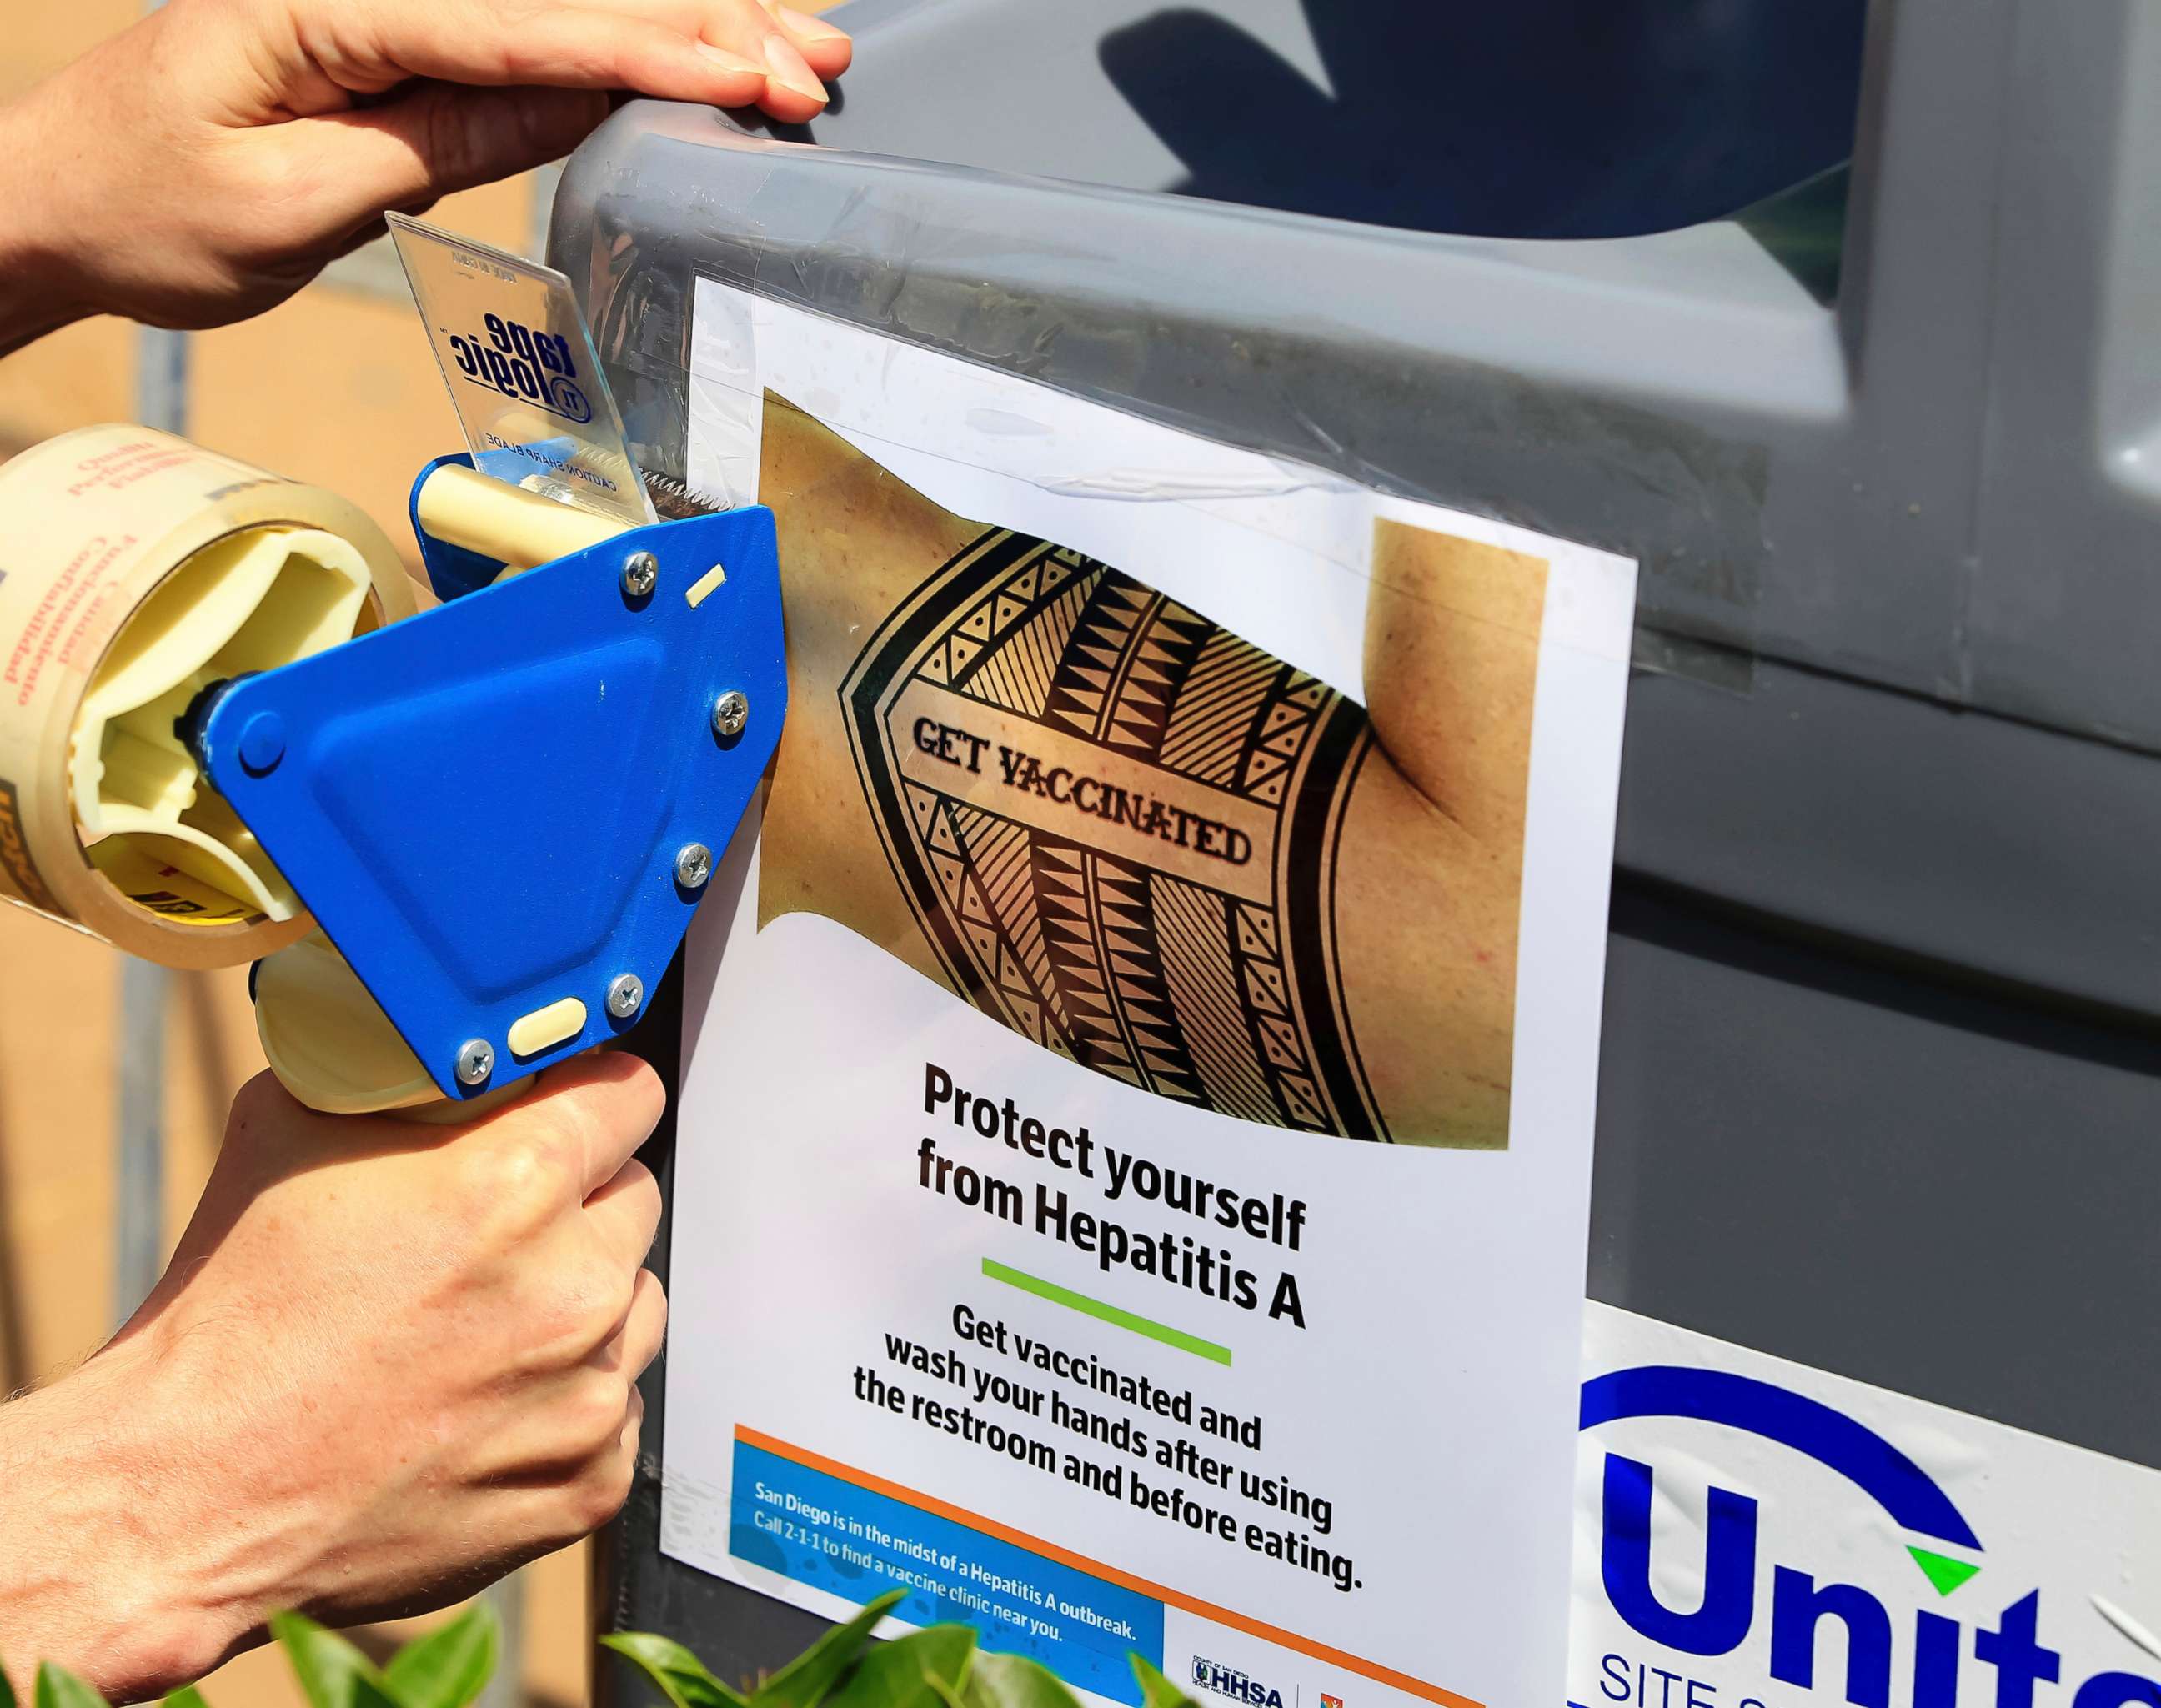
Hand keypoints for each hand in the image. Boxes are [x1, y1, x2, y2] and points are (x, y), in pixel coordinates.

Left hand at [0, 0, 850, 346]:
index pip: (519, 26)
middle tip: (815, 65)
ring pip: (560, 11)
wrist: (46, 200)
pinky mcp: (397, 43)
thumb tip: (566, 107)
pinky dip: (620, 54)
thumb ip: (430, 144)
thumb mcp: (286, 204)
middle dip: (699, 29)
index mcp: (328, 3)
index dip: (647, 53)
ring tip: (796, 55)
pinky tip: (699, 59)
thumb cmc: (141, 209)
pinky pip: (527, 41)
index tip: (750, 78)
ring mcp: (388, 11)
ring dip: (685, 32)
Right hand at [0, 1052, 667, 1700]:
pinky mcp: (589, 1481)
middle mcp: (572, 1286)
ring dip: (579, 1304)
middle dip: (576, 1204)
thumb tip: (445, 1044)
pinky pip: (617, 1405)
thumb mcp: (290, 1130)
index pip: (629, 1094)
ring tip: (475, 1326)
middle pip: (633, 1199)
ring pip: (634, 1304)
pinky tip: (479, 1404)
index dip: (590, 1094)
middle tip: (491, 1234)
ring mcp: (588, 1392)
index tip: (567, 1108)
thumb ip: (399, 1076)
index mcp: (516, 1183)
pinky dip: (565, 1400)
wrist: (188, 1496)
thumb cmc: (231, 1320)